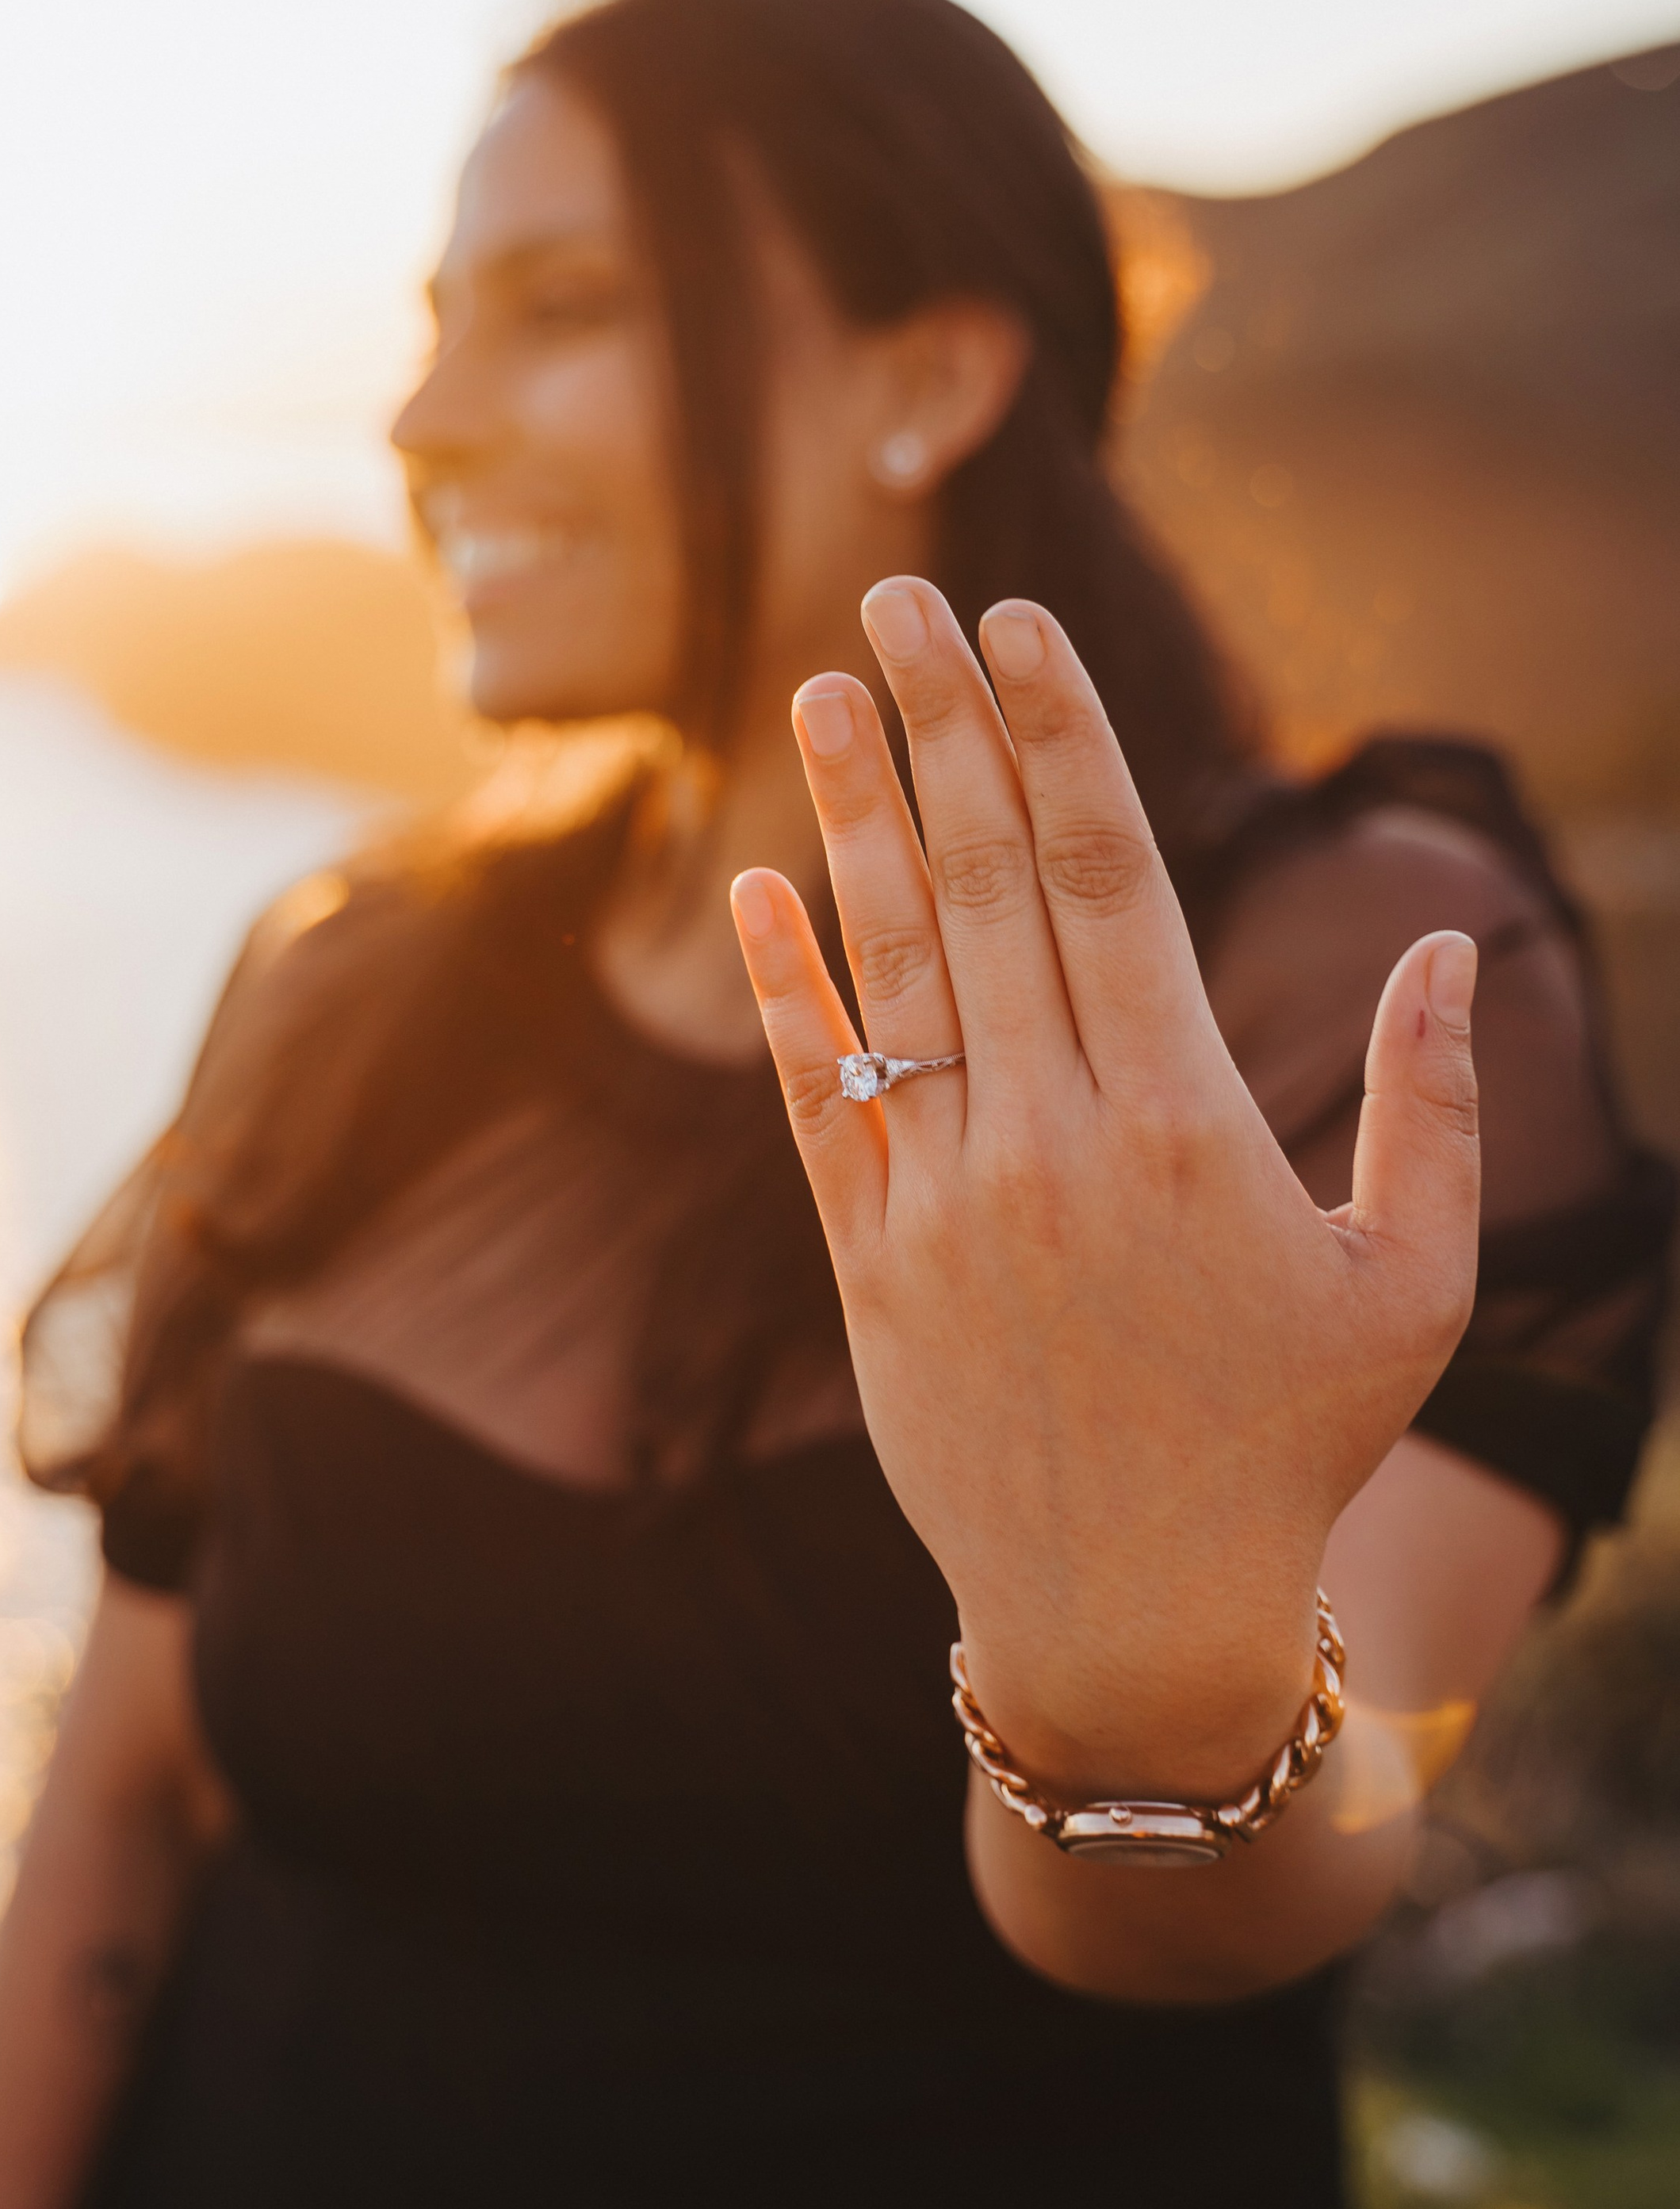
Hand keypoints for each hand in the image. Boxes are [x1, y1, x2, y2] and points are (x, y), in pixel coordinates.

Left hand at [730, 582, 1479, 1797]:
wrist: (1133, 1619)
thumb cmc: (1293, 1447)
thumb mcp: (1408, 1286)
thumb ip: (1435, 1110)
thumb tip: (1454, 946)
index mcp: (1181, 1127)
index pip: (1101, 879)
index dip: (1054, 737)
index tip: (1017, 624)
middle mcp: (1047, 1143)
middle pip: (980, 887)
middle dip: (942, 725)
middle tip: (898, 589)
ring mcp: (941, 1201)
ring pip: (889, 970)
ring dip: (853, 817)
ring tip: (824, 684)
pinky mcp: (869, 1263)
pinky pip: (810, 1097)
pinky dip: (784, 988)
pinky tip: (755, 883)